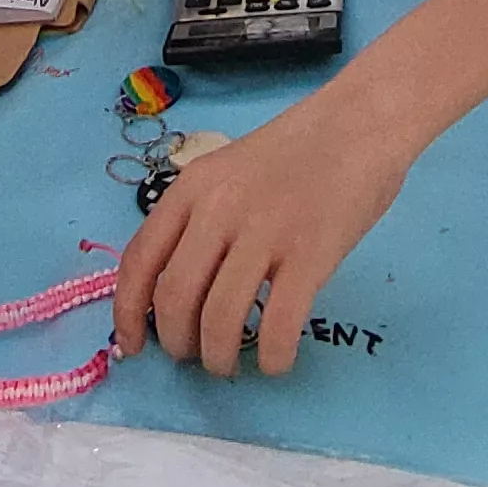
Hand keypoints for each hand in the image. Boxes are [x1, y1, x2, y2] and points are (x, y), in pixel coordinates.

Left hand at [113, 89, 413, 376]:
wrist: (360, 122)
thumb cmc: (297, 151)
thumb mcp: (227, 172)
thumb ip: (200, 220)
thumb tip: (178, 294)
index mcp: (191, 189)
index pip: (139, 261)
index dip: (127, 314)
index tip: (134, 346)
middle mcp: (218, 210)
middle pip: (175, 299)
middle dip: (178, 343)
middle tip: (195, 355)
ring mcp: (265, 231)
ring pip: (220, 319)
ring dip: (220, 357)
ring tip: (231, 363)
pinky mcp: (310, 253)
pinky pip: (279, 324)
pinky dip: (273, 358)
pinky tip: (277, 362)